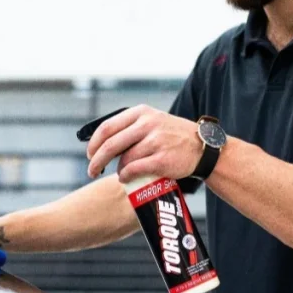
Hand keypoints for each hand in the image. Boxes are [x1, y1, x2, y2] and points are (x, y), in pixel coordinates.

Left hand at [86, 104, 203, 183]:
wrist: (203, 148)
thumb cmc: (172, 137)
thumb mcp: (152, 121)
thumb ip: (130, 128)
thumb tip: (100, 143)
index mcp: (141, 113)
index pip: (107, 127)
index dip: (94, 143)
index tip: (90, 154)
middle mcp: (148, 124)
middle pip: (110, 144)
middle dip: (97, 160)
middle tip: (91, 171)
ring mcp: (156, 141)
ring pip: (123, 159)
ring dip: (117, 170)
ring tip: (120, 174)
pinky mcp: (162, 159)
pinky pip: (135, 170)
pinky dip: (126, 176)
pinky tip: (125, 179)